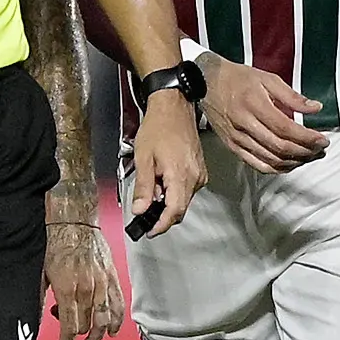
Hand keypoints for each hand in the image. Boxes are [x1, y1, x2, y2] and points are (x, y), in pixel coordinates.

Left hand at [42, 210, 124, 339]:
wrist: (74, 223)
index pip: (69, 328)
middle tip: (66, 327)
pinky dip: (116, 321)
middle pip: (85, 326)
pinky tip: (112, 330)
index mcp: (67, 290)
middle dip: (74, 333)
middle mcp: (87, 290)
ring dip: (97, 336)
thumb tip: (36, 321)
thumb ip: (40, 300)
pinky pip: (118, 306)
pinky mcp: (112, 279)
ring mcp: (102, 285)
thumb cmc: (56, 244)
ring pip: (104, 321)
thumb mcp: (41, 274)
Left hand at [126, 90, 205, 237]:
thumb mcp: (143, 158)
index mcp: (180, 176)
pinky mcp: (200, 170)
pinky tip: (162, 179)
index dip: (161, 225)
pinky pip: (187, 189)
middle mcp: (195, 178)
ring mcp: (200, 174)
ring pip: (183, 199)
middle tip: (143, 213)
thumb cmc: (158, 128)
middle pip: (180, 209)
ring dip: (167, 200)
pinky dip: (174, 191)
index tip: (148, 231)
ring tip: (152, 185)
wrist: (174, 107)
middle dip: (162, 215)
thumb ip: (143, 187)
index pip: (174, 212)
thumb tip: (139, 211)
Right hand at [195, 52, 326, 173]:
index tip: (322, 140)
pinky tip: (289, 164)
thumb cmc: (237, 78)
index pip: (286, 128)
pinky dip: (276, 168)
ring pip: (270, 160)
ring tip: (310, 156)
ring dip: (294, 162)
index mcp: (254, 104)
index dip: (307, 138)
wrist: (205, 83)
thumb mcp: (267, 78)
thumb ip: (292, 96)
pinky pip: (257, 165)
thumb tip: (315, 108)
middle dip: (305, 152)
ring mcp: (237, 139)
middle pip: (280, 147)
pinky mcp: (232, 146)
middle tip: (320, 150)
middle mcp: (245, 124)